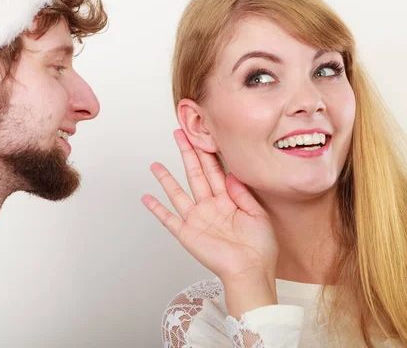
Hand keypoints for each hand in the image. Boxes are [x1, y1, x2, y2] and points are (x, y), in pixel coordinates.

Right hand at [142, 130, 278, 314]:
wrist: (251, 271)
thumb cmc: (259, 248)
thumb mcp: (258, 214)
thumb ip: (242, 193)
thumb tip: (231, 174)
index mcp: (228, 200)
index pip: (214, 170)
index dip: (206, 152)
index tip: (200, 136)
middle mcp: (210, 206)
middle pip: (195, 174)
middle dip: (187, 153)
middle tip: (179, 134)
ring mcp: (197, 219)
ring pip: (178, 192)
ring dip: (166, 179)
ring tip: (156, 164)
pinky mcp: (187, 234)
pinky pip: (168, 219)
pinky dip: (156, 209)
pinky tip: (147, 197)